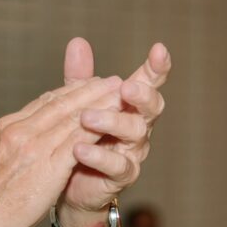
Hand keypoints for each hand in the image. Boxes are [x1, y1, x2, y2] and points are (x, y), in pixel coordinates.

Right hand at [0, 71, 122, 226]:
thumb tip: (24, 135)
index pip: (44, 102)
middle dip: (89, 89)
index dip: (70, 91)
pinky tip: (113, 125)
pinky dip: (97, 130)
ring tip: (121, 95)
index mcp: (6, 127)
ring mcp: (34, 147)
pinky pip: (78, 142)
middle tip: (112, 81)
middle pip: (61, 103)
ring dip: (100, 104)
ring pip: (73, 118)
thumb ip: (13, 142)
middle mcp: (19, 131)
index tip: (87, 85)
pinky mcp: (49, 166)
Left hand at [59, 39, 171, 219]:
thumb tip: (78, 42)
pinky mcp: (121, 176)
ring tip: (87, 117)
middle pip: (151, 107)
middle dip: (142, 95)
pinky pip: (117, 165)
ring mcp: (133, 152)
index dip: (156, 67)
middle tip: (125, 87)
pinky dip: (98, 156)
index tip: (159, 49)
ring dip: (112, 122)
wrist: (68, 184)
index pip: (148, 82)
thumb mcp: (78, 105)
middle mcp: (138, 127)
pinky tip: (79, 149)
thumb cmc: (80, 139)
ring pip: (135, 133)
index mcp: (130, 106)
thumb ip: (80, 78)